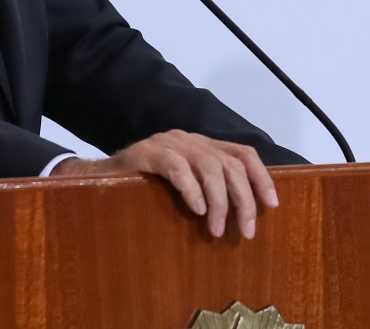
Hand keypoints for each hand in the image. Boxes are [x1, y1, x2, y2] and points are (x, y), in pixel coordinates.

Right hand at [51, 130, 278, 238]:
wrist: (97, 179)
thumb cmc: (144, 187)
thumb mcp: (184, 185)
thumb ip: (209, 187)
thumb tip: (243, 212)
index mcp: (203, 144)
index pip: (243, 153)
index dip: (261, 177)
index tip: (272, 205)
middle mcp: (189, 139)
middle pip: (230, 164)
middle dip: (243, 199)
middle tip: (246, 230)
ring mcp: (168, 143)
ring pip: (208, 166)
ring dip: (219, 202)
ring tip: (216, 230)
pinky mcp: (146, 153)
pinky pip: (176, 167)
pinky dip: (191, 189)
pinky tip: (197, 210)